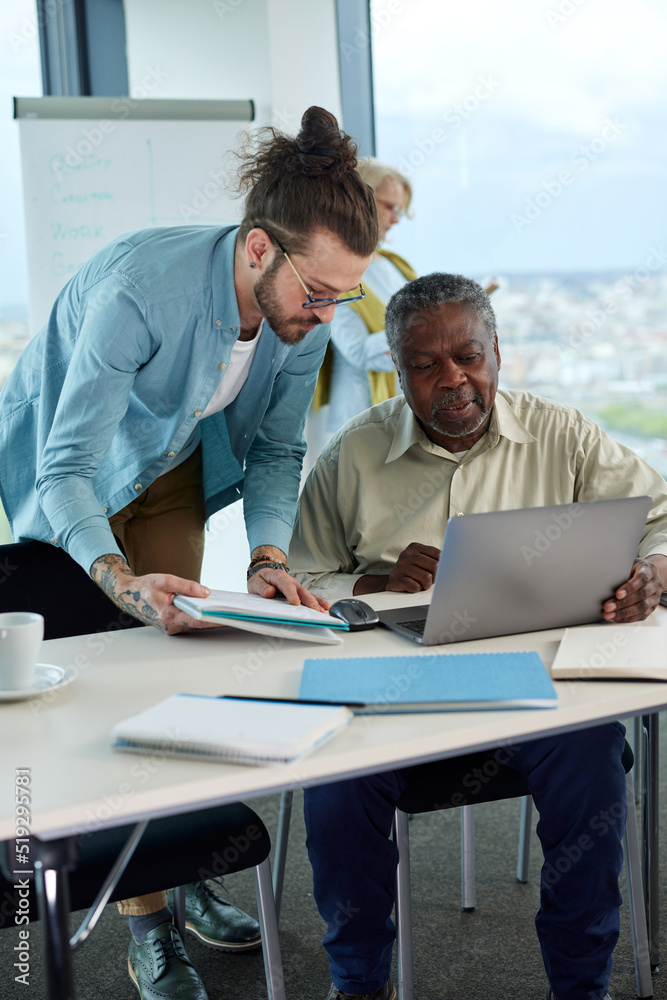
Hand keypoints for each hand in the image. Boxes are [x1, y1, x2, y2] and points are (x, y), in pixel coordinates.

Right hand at [90, 554, 219, 633]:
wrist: (128, 595)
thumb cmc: (145, 587)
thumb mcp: (165, 580)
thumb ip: (187, 586)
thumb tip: (206, 593)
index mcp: (168, 615)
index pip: (198, 620)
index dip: (215, 619)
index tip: (230, 617)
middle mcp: (171, 625)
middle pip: (200, 624)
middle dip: (218, 619)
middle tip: (236, 613)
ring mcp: (172, 627)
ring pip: (196, 623)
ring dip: (211, 617)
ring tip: (229, 609)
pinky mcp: (173, 625)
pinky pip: (191, 621)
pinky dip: (202, 616)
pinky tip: (213, 608)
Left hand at [247, 566, 329, 610]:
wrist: (265, 573)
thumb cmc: (261, 579)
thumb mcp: (255, 582)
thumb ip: (261, 587)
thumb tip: (269, 592)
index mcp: (279, 577)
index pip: (286, 585)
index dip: (292, 594)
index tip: (295, 603)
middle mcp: (290, 581)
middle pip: (301, 590)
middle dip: (308, 600)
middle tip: (314, 609)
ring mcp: (296, 586)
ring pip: (308, 594)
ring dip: (316, 602)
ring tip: (323, 609)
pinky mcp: (299, 591)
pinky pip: (310, 595)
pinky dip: (318, 601)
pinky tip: (325, 606)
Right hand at [386, 542, 440, 593]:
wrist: (394, 581)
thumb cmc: (413, 571)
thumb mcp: (423, 560)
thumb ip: (435, 559)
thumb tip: (452, 562)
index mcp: (414, 547)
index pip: (438, 554)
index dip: (441, 566)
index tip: (436, 571)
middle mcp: (406, 554)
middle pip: (434, 566)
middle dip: (435, 577)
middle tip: (429, 580)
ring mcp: (400, 566)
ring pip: (426, 578)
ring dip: (426, 585)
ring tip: (420, 583)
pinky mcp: (396, 579)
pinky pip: (415, 587)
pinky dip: (416, 589)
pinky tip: (411, 585)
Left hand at [602, 556, 666, 622]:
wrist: (648, 575)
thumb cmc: (634, 569)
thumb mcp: (628, 565)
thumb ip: (620, 572)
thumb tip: (603, 580)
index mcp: (649, 570)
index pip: (642, 578)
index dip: (630, 587)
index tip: (617, 594)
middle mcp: (655, 584)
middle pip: (641, 595)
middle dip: (623, 603)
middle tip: (607, 607)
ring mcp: (655, 597)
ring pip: (642, 607)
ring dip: (623, 613)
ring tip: (609, 615)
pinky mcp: (652, 608)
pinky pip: (641, 615)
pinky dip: (627, 618)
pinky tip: (616, 618)